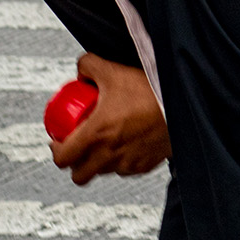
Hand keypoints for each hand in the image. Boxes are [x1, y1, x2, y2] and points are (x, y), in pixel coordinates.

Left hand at [49, 53, 170, 185]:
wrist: (182, 103)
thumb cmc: (149, 90)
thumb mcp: (112, 70)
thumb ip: (88, 65)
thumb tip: (80, 72)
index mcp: (96, 135)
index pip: (62, 158)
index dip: (56, 151)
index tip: (58, 142)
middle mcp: (110, 155)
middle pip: (80, 175)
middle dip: (74, 163)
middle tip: (76, 148)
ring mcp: (128, 163)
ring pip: (103, 173)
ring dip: (97, 162)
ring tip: (101, 145)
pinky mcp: (145, 166)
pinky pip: (125, 170)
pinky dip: (120, 162)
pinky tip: (123, 146)